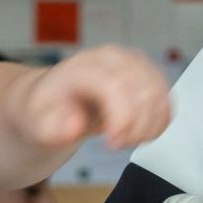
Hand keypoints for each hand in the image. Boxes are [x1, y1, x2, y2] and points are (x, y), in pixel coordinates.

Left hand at [9, 46, 172, 151]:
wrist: (50, 103)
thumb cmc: (44, 112)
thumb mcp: (35, 123)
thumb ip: (51, 128)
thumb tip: (74, 125)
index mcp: (84, 65)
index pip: (117, 86)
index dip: (123, 119)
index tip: (112, 143)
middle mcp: (113, 58)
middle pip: (144, 91)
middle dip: (136, 128)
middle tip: (115, 144)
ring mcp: (133, 65)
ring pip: (161, 96)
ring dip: (149, 127)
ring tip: (124, 139)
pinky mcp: (148, 77)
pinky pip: (167, 102)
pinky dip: (158, 123)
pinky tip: (137, 132)